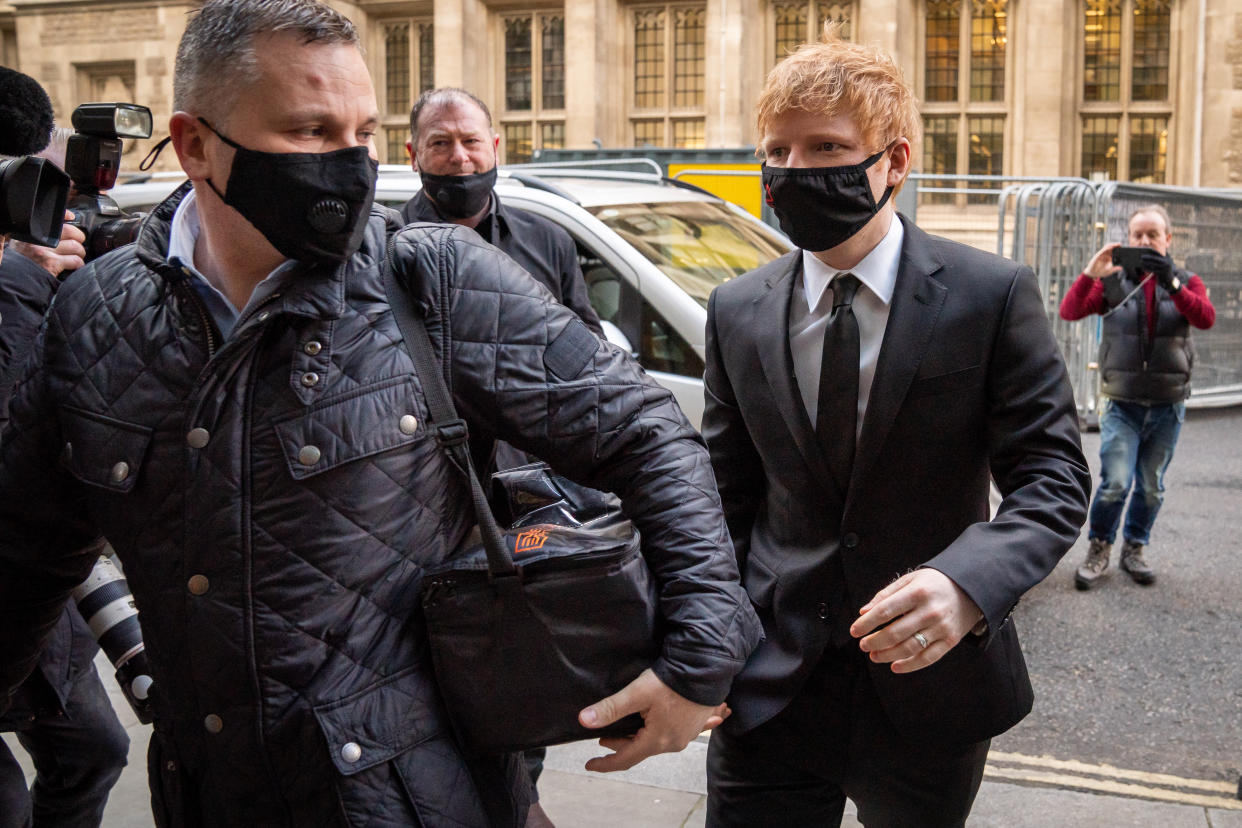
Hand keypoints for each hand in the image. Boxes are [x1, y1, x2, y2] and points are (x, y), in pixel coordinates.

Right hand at [11, 210, 86, 277]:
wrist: (16, 276)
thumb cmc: (23, 258)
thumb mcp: (26, 240)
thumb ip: (40, 232)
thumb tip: (66, 218)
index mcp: (33, 232)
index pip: (53, 218)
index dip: (65, 215)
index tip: (71, 217)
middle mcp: (39, 239)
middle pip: (70, 231)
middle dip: (79, 238)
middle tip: (76, 244)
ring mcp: (45, 250)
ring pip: (75, 246)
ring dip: (80, 253)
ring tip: (75, 256)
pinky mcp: (52, 263)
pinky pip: (75, 260)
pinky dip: (78, 263)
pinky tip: (74, 265)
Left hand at [578, 668, 729, 771]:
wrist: (706, 669)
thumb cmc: (672, 681)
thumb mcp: (637, 693)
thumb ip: (611, 708)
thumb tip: (584, 720)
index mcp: (657, 740)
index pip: (625, 759)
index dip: (605, 763)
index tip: (589, 765)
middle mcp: (673, 743)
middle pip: (640, 749)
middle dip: (620, 744)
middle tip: (603, 736)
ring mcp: (686, 735)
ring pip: (654, 741)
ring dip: (638, 737)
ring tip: (626, 727)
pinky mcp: (694, 725)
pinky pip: (669, 734)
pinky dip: (654, 731)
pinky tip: (651, 723)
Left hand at [850, 569, 983, 673]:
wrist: (970, 589)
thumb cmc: (934, 584)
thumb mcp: (910, 580)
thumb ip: (886, 595)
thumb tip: (864, 612)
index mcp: (917, 593)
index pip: (885, 610)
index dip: (867, 623)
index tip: (854, 630)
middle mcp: (930, 611)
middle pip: (895, 632)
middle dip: (874, 641)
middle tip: (863, 645)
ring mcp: (941, 627)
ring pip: (909, 648)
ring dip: (887, 655)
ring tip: (874, 655)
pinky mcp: (950, 641)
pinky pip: (928, 658)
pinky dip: (909, 665)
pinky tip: (895, 666)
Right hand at [1084, 243, 1121, 279]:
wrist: (1092, 274)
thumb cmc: (1100, 272)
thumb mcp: (1109, 271)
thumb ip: (1115, 269)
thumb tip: (1121, 268)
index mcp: (1108, 258)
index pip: (1113, 251)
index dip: (1117, 249)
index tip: (1122, 247)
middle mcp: (1104, 255)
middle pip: (1110, 248)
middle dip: (1115, 245)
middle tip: (1120, 244)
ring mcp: (1100, 255)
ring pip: (1106, 248)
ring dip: (1111, 245)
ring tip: (1116, 244)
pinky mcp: (1097, 256)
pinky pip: (1102, 251)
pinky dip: (1106, 249)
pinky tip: (1110, 248)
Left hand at [1140, 250, 1175, 290]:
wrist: (1169, 280)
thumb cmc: (1163, 270)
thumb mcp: (1162, 263)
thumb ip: (1158, 259)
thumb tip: (1147, 255)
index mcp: (1167, 258)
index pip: (1159, 253)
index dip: (1152, 251)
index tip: (1145, 249)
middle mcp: (1166, 262)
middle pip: (1155, 258)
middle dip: (1148, 257)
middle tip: (1141, 256)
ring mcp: (1165, 268)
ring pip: (1154, 264)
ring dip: (1146, 263)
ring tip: (1140, 261)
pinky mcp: (1162, 273)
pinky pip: (1153, 270)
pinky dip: (1147, 268)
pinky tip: (1143, 267)